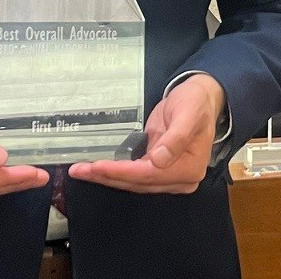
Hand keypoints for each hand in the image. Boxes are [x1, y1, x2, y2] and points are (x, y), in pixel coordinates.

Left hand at [70, 73, 223, 193]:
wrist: (200, 97)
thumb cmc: (196, 103)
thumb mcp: (189, 114)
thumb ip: (177, 137)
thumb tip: (159, 160)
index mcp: (189, 168)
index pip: (150, 174)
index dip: (122, 172)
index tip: (99, 167)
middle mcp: (180, 178)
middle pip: (138, 182)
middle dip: (108, 177)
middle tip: (80, 170)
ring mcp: (169, 176)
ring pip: (133, 182)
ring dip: (107, 177)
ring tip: (82, 171)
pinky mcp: (159, 169)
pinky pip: (134, 175)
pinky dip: (115, 173)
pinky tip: (97, 169)